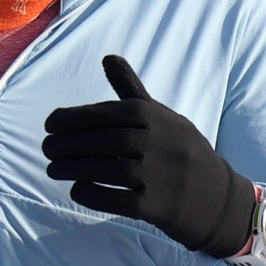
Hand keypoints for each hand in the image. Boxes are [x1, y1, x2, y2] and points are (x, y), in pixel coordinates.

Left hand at [43, 55, 256, 255]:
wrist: (219, 199)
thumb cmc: (181, 152)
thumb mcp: (164, 117)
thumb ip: (132, 91)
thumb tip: (108, 57)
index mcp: (160, 117)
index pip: (109, 113)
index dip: (74, 118)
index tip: (49, 124)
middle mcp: (162, 143)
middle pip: (105, 141)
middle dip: (69, 143)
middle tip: (46, 148)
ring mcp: (162, 177)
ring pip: (109, 170)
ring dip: (73, 168)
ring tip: (52, 168)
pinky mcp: (160, 208)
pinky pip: (119, 200)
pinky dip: (93, 194)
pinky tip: (77, 190)